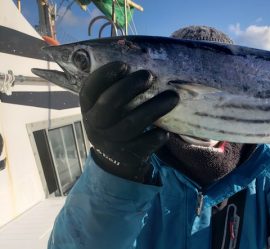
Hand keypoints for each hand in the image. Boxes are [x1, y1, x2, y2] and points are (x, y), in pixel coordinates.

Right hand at [80, 61, 178, 181]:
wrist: (116, 160)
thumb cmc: (115, 121)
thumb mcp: (107, 107)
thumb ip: (115, 89)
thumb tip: (140, 59)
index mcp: (89, 108)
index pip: (90, 89)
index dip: (105, 75)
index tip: (124, 64)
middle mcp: (96, 125)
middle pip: (110, 104)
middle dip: (130, 86)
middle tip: (149, 76)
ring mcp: (111, 142)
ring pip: (132, 124)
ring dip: (154, 108)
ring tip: (173, 97)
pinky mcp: (128, 155)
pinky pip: (145, 144)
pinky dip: (157, 136)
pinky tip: (165, 130)